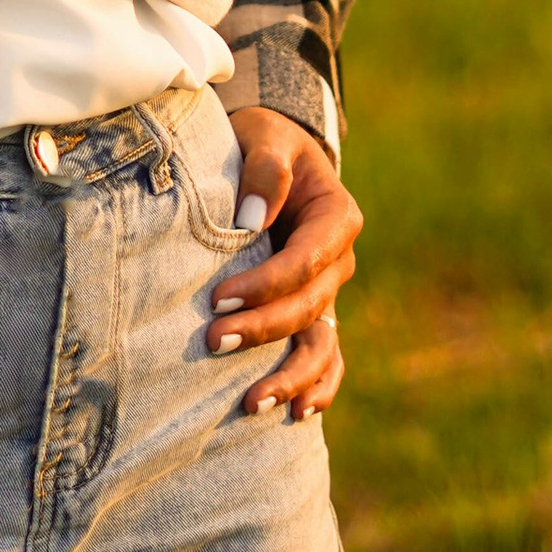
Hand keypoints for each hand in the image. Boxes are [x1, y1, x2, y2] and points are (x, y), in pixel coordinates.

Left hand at [205, 105, 361, 418]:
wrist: (271, 155)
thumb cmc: (263, 142)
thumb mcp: (265, 136)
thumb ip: (265, 169)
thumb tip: (251, 221)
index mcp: (336, 216)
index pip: (305, 260)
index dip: (266, 284)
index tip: (220, 299)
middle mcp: (339, 259)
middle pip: (308, 306)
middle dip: (264, 329)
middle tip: (213, 341)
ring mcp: (329, 291)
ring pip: (321, 343)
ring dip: (289, 376)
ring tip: (251, 403)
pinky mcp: (314, 312)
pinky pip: (326, 356)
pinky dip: (318, 387)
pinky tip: (296, 414)